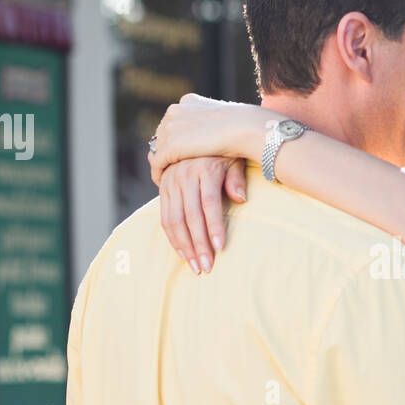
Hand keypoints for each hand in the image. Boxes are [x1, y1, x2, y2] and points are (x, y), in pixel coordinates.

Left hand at [148, 93, 269, 185]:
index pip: (173, 121)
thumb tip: (206, 133)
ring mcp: (171, 128)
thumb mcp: (223, 119)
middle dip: (164, 150)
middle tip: (167, 167)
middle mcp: (176, 111)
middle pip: (162, 134)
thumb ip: (209, 125)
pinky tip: (163, 183)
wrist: (244, 128)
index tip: (177, 152)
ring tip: (164, 177)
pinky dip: (158, 173)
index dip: (174, 137)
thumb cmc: (243, 127)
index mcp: (188, 101)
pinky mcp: (171, 146)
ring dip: (160, 162)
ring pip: (158, 148)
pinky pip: (158, 163)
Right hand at [158, 156, 247, 273]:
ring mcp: (171, 183)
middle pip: (191, 216)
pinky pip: (165, 218)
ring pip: (175, 220)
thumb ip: (236, 179)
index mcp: (204, 169)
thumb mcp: (234, 160)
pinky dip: (173, 238)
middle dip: (199, 244)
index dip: (214, 226)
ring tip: (196, 266)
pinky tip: (183, 254)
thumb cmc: (222, 154)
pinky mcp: (162, 189)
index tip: (221, 247)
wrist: (194, 137)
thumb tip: (241, 199)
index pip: (209, 202)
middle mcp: (184, 176)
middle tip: (207, 267)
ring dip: (185, 246)